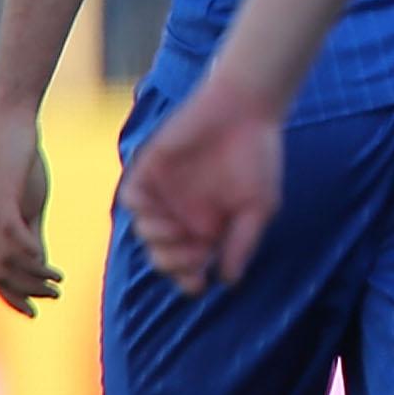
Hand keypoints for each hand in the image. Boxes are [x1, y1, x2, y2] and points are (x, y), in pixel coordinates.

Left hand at [0, 108, 61, 316]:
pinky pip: (10, 232)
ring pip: (6, 258)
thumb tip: (39, 263)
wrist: (12, 129)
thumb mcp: (30, 206)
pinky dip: (27, 251)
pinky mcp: (1, 196)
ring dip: (32, 275)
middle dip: (25, 292)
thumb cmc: (21, 166)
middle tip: (54, 296)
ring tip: (58, 280)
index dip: (13, 298)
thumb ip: (32, 234)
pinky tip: (45, 259)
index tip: (36, 311)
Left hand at [118, 71, 284, 294]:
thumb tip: (230, 282)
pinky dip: (140, 210)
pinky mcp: (150, 170)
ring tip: (176, 233)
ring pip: (146, 231)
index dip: (190, 278)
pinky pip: (133, 198)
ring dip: (156, 240)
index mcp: (210, 225)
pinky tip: (158, 211)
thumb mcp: (260, 206)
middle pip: (164, 253)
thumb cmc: (258, 157)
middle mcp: (183, 213)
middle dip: (172, 264)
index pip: (191, 263)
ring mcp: (165, 193)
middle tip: (189, 258)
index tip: (198, 285)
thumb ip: (243, 242)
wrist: (245, 110)